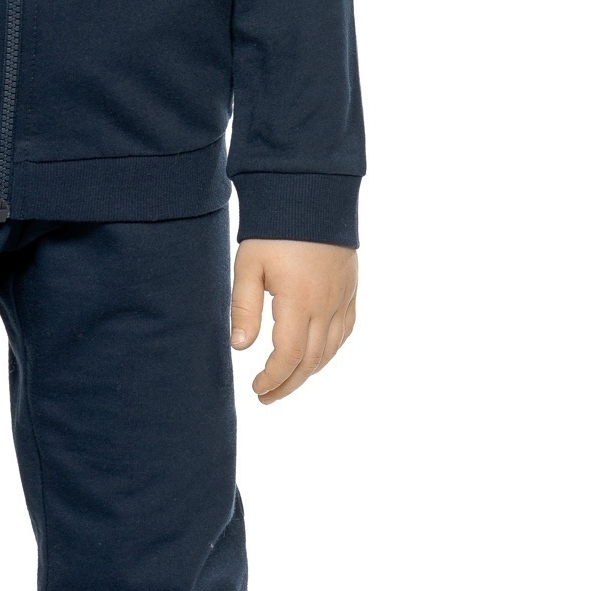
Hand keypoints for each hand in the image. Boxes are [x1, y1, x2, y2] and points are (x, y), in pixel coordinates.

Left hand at [230, 238, 356, 405]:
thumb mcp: (249, 264)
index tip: (256, 388)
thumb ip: (244, 307)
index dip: (273, 378)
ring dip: (309, 371)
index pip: (288, 356)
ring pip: (331, 350)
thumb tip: (240, 346)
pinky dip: (330, 351)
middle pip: (311, 361)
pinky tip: (316, 356)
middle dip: (288, 383)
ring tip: (287, 381)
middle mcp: (327, 305)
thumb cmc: (274, 229)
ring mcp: (343, 298)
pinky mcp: (350, 290)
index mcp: (299, 301)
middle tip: (267, 396)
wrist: (312, 194)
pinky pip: (345, 331)